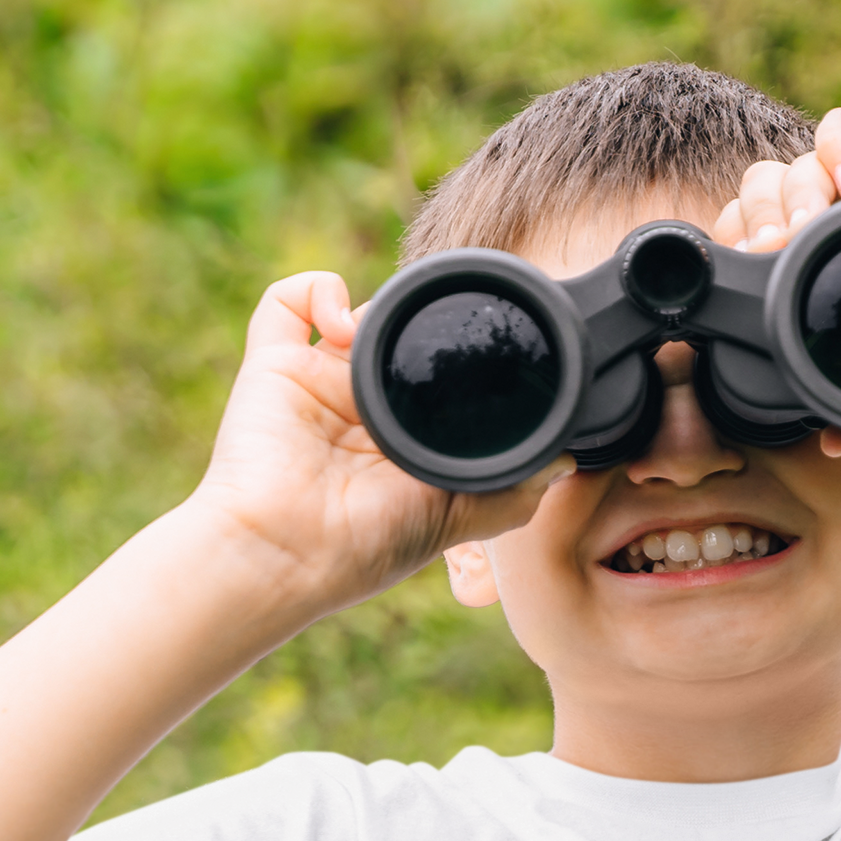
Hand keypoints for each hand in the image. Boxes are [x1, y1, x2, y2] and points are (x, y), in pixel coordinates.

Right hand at [188, 271, 572, 619]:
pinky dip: (320, 288)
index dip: (458, 359)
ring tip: (394, 336)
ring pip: (355, 310)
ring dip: (381, 308)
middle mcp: (361, 408)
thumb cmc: (364, 546)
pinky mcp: (273, 363)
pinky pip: (287, 298)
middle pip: (399, 337)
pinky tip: (344, 321)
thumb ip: (510, 493)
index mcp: (402, 440)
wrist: (287, 552)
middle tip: (442, 333)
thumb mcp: (454, 520)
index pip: (437, 380)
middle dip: (423, 324)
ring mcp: (316, 381)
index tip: (481, 351)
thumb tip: (566, 461)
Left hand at [714, 109, 840, 351]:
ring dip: (790, 194)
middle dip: (755, 226)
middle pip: (755, 202)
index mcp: (804, 268)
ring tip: (810, 229)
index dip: (737, 260)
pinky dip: (836, 148)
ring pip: (787, 165)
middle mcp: (821, 219)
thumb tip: (835, 446)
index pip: (743, 248)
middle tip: (773, 259)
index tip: (754, 288)